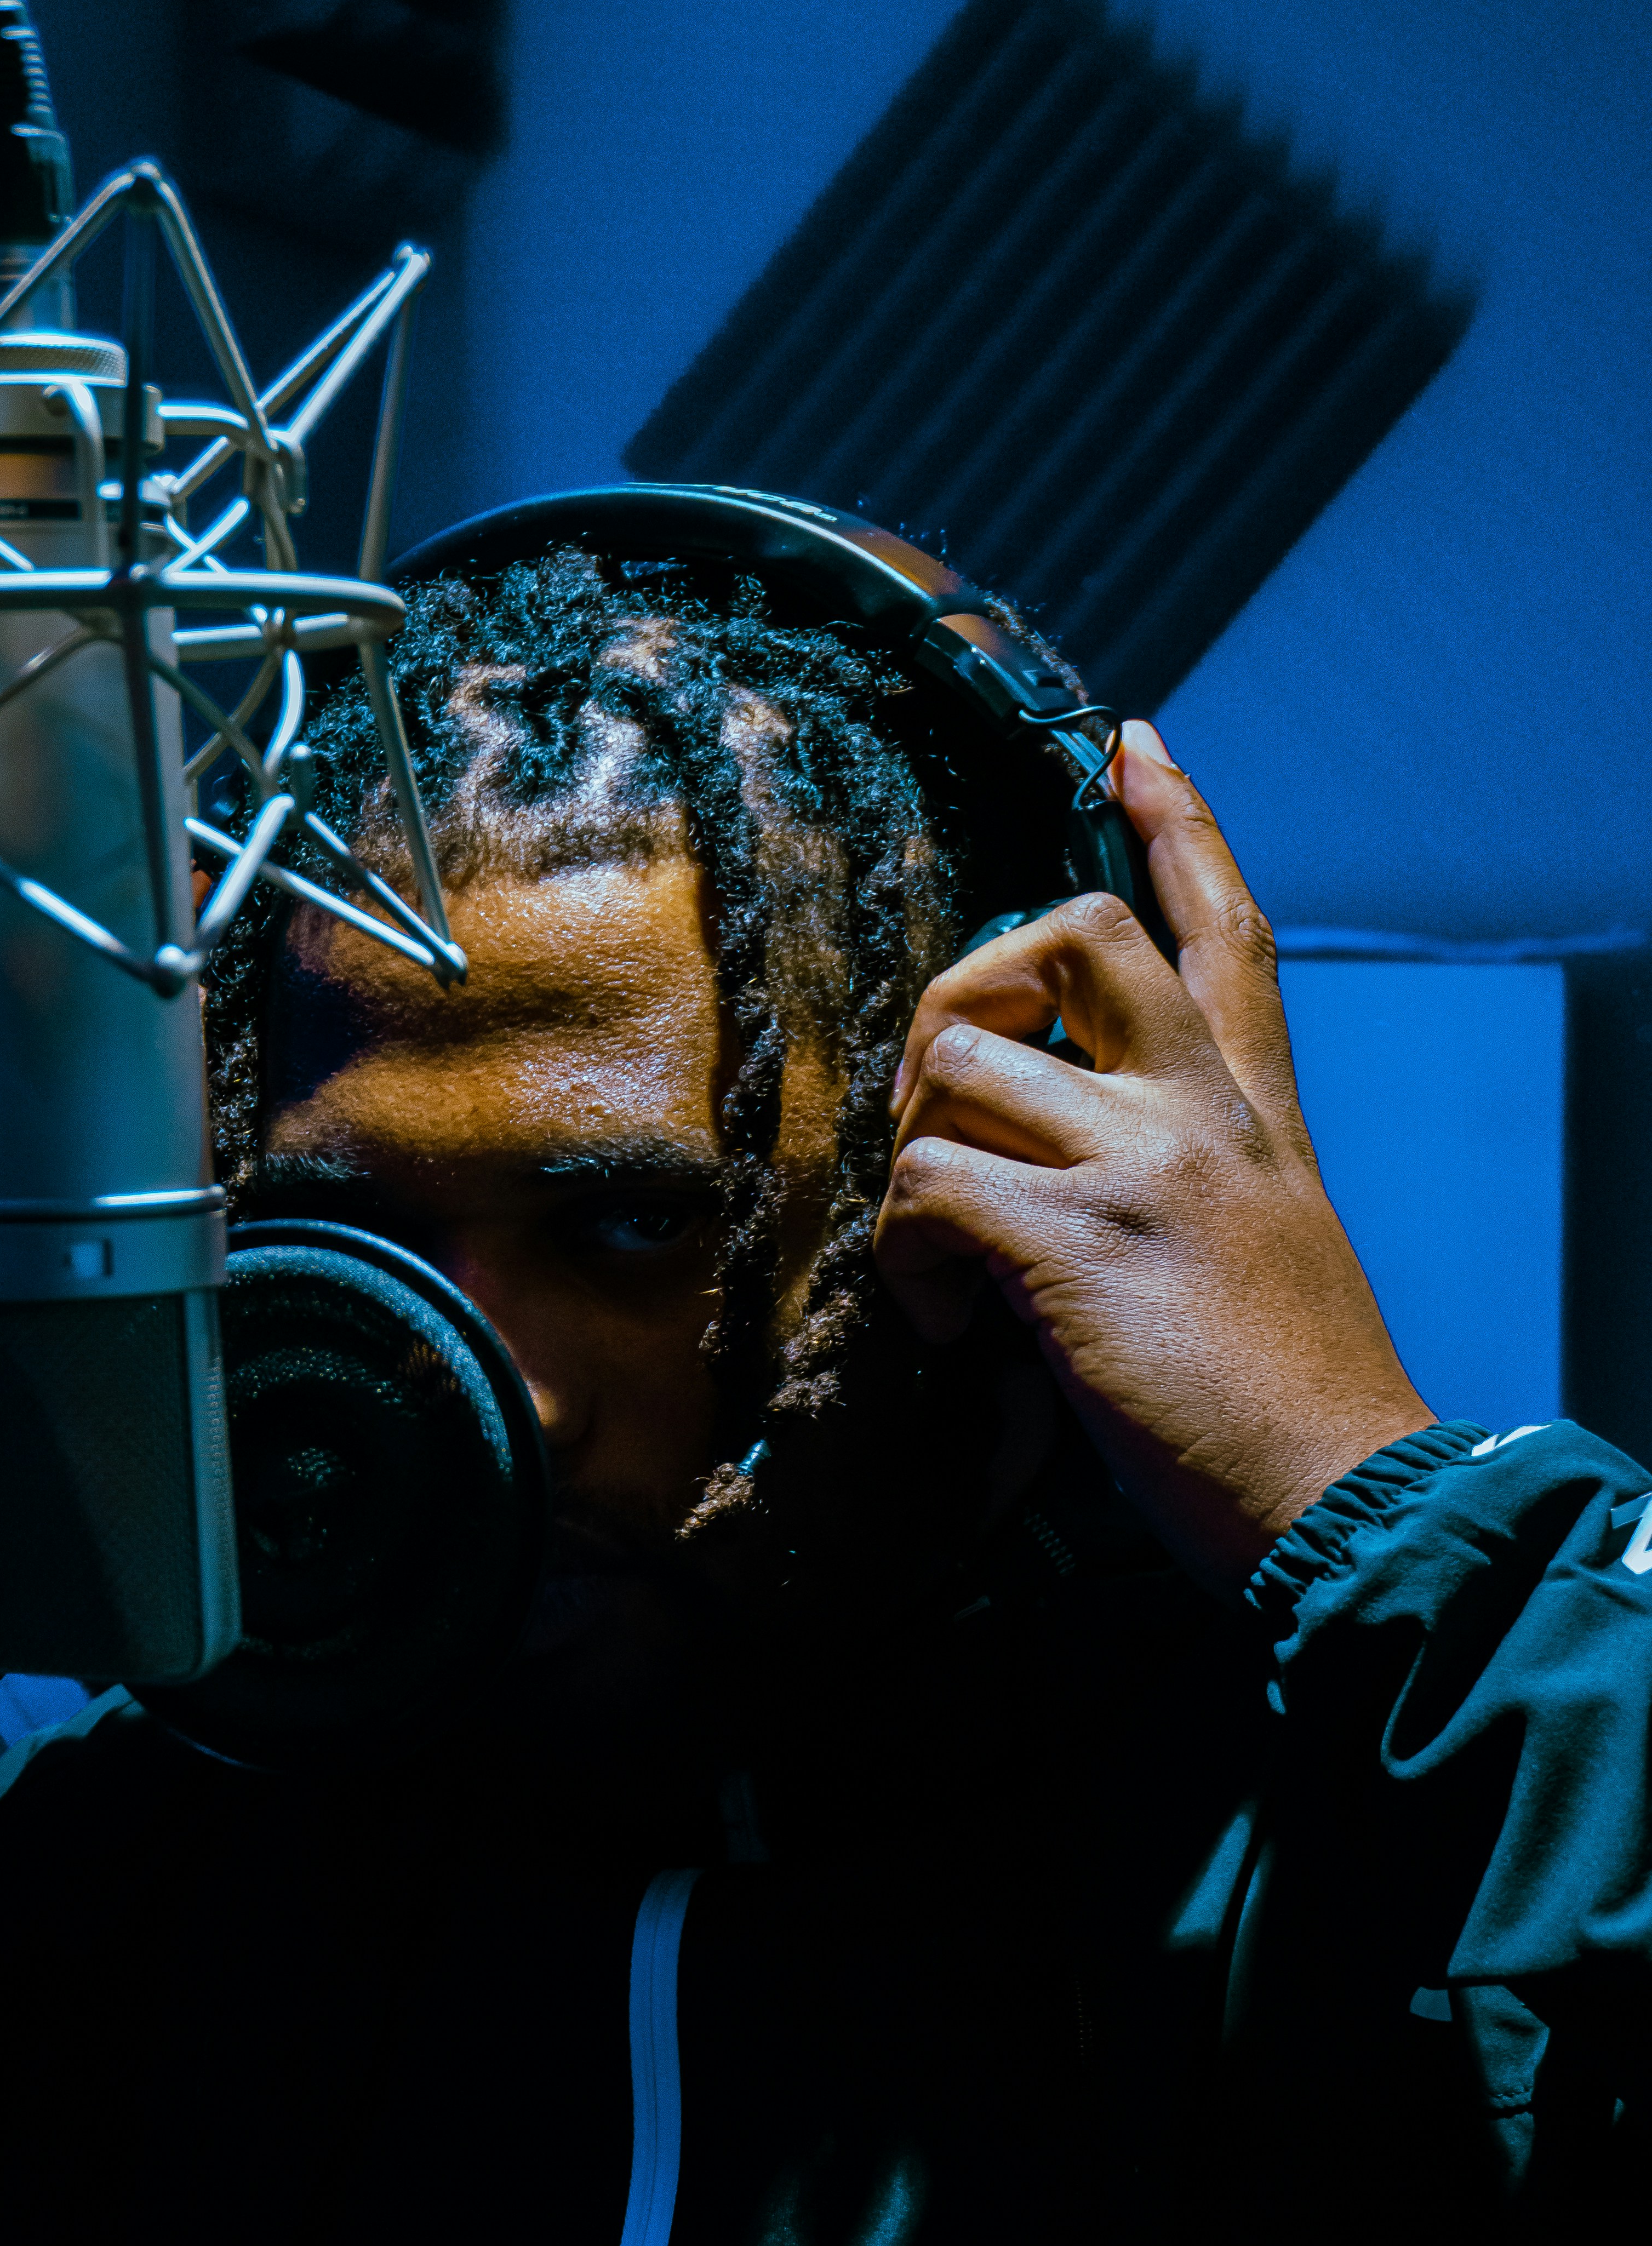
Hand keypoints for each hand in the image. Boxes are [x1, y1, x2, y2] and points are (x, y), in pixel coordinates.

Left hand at [873, 720, 1433, 1587]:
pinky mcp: (1074, 1240)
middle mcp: (1203, 1112)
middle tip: (943, 1114)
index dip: (1177, 825)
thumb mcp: (1267, 1248)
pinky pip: (925, 1185)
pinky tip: (948, 1328)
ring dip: (917, 1161)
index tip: (1132, 745)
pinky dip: (904, 1258)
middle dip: (968, 994)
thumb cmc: (1289, 1404)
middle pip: (1066, 937)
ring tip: (947, 1268)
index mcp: (1257, 1115)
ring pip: (962, 1063)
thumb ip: (1177, 1180)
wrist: (1340, 1501)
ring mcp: (1140, 1165)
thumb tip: (1044, 1175)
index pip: (1224, 930)